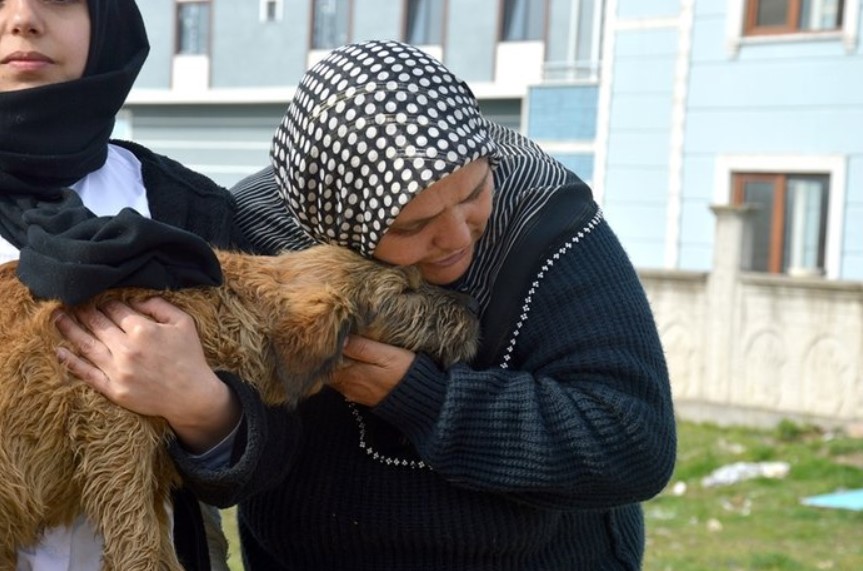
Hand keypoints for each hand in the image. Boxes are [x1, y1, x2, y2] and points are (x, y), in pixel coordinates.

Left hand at [53, 297, 240, 453]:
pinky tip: (60, 351)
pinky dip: (71, 362)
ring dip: (69, 329)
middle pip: (96, 323)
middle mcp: (126, 349)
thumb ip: (160, 305)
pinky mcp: (113, 389)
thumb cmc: (189, 357)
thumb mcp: (184, 323)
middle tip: (70, 301)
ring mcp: (117, 370)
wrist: (191, 396)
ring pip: (86, 344)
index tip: (100, 299)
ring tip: (57, 317)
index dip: (105, 301)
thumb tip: (135, 298)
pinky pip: (86, 373)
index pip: (115, 309)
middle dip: (83, 310)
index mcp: (143, 330)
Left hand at [329, 335, 415, 406]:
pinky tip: (349, 361)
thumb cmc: (405, 372)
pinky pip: (344, 382)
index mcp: (351, 373)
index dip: (321, 348)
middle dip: (325, 355)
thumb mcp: (386, 355)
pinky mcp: (361, 396)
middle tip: (327, 337)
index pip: (325, 361)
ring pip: (334, 376)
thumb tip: (340, 339)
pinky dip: (342, 372)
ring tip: (337, 347)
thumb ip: (362, 348)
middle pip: (327, 369)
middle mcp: (347, 385)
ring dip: (334, 363)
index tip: (323, 334)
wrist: (420, 399)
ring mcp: (353, 392)